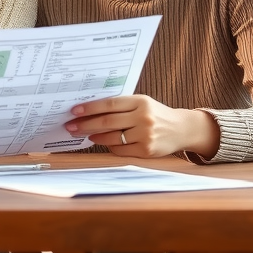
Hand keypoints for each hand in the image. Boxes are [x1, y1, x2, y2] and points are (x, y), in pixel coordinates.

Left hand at [64, 95, 219, 159]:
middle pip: (107, 121)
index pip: (109, 104)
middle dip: (85, 124)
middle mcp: (143, 117)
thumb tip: (90, 110)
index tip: (74, 111)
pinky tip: (104, 142)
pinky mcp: (146, 150)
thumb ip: (121, 105)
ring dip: (95, 136)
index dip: (90, 108)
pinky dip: (110, 146)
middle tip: (71, 126)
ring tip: (85, 134)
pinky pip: (120, 149)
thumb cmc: (156, 114)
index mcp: (140, 101)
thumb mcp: (142, 103)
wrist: (182, 129)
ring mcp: (145, 135)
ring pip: (112, 137)